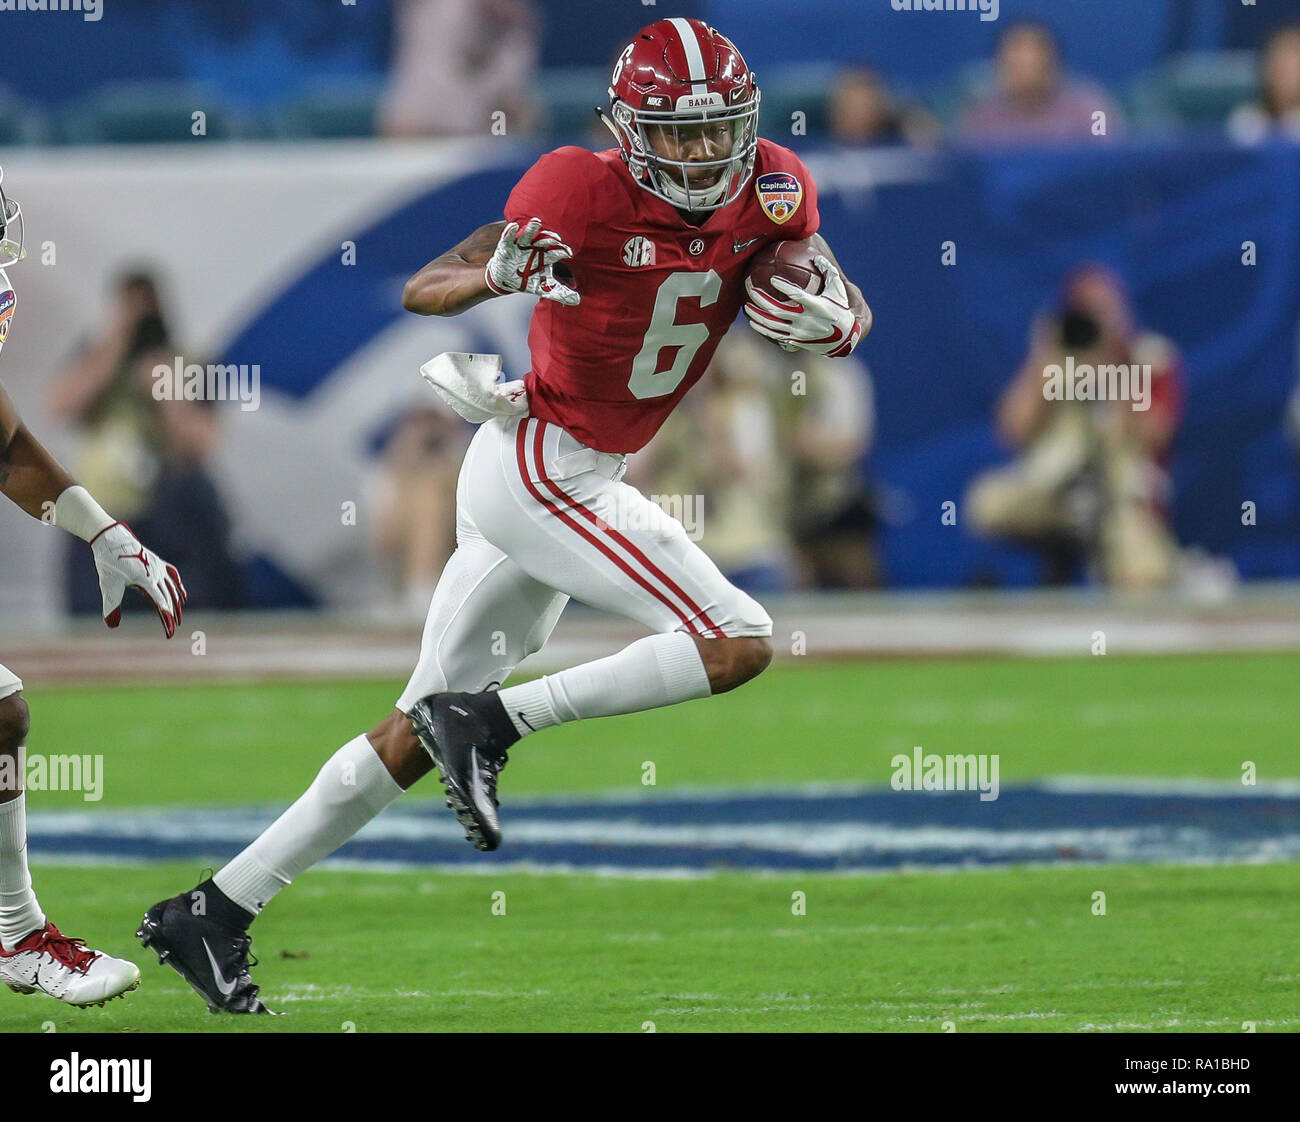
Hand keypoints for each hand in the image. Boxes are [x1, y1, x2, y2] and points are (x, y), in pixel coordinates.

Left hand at [89, 523, 186, 637]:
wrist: (111, 538)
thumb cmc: (109, 562)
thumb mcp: (108, 585)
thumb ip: (112, 605)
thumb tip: (112, 625)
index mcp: (146, 579)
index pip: (161, 603)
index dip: (167, 618)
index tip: (170, 632)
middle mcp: (156, 574)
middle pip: (169, 598)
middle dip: (172, 615)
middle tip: (174, 629)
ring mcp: (159, 567)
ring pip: (172, 588)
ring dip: (177, 603)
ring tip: (178, 617)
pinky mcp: (157, 563)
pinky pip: (173, 576)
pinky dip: (178, 586)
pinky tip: (183, 595)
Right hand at [484, 218, 579, 305]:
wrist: (507, 279)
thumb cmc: (528, 279)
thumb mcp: (544, 288)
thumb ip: (560, 293)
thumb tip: (577, 300)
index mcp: (545, 256)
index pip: (556, 252)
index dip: (562, 251)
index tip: (568, 252)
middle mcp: (534, 248)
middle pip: (544, 240)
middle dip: (550, 238)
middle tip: (556, 237)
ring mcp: (521, 246)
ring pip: (527, 235)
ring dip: (531, 228)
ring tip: (536, 221)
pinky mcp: (507, 246)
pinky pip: (508, 238)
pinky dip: (510, 232)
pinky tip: (514, 226)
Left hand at [744, 254, 862, 357]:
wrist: (844, 338)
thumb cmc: (840, 309)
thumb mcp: (837, 289)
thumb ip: (827, 271)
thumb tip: (816, 256)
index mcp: (816, 306)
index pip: (797, 295)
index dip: (784, 287)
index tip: (772, 280)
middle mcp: (805, 320)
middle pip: (778, 310)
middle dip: (762, 300)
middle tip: (751, 290)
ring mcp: (799, 332)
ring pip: (773, 325)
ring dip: (758, 316)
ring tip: (747, 307)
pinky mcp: (795, 341)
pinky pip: (775, 335)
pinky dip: (763, 329)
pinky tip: (752, 322)